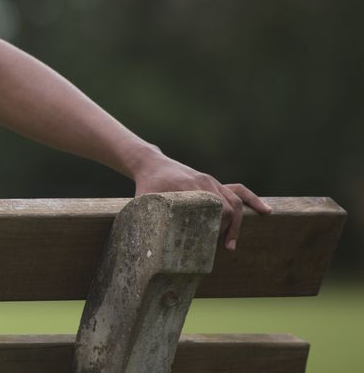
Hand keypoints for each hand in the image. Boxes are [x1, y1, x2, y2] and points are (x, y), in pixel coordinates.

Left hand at [132, 152, 270, 250]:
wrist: (150, 163)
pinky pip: (238, 190)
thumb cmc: (146, 185)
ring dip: (237, 223)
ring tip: (232, 243)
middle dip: (227, 229)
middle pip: (226, 207)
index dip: (215, 228)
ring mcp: (211, 181)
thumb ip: (144, 219)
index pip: (211, 209)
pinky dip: (252, 200)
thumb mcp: (142, 201)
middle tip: (221, 247)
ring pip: (234, 201)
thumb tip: (143, 243)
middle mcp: (203, 182)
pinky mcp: (214, 182)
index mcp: (187, 187)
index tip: (212, 244)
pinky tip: (266, 212)